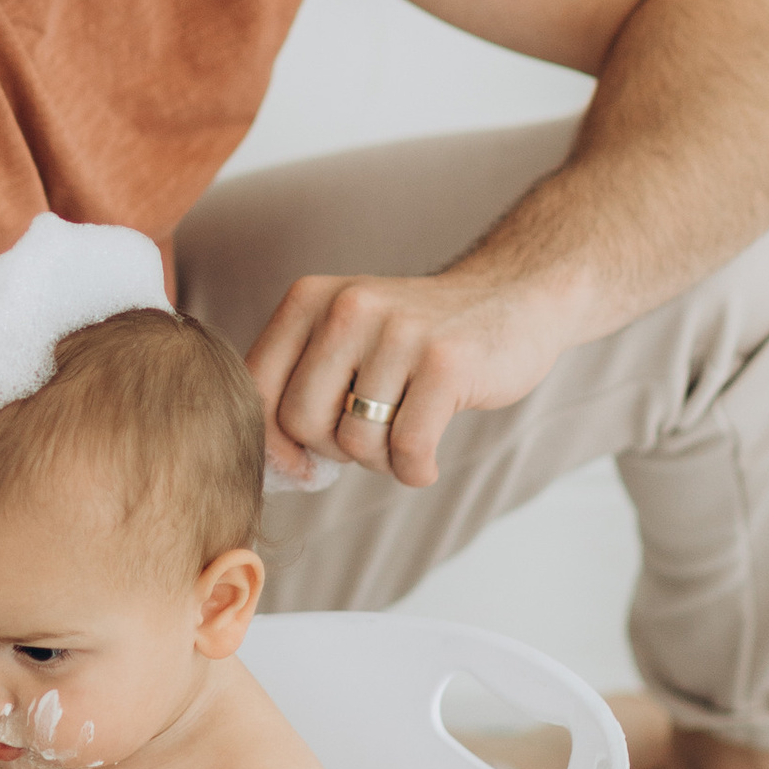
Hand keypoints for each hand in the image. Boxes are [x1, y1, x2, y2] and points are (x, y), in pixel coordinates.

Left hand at [245, 263, 577, 489]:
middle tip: (371, 438)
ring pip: (356, 441)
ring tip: (405, 437)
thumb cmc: (416, 338)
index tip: (301, 463)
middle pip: (302, 422)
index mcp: (309, 299)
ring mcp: (397, 332)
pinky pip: (408, 449)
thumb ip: (300, 386)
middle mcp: (346, 307)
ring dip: (381, 462)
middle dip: (334, 450)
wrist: (513, 297)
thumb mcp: (346, 337)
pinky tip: (426, 460)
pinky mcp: (445, 362)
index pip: (255, 388)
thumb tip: (275, 468)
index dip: (272, 442)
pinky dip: (415, 471)